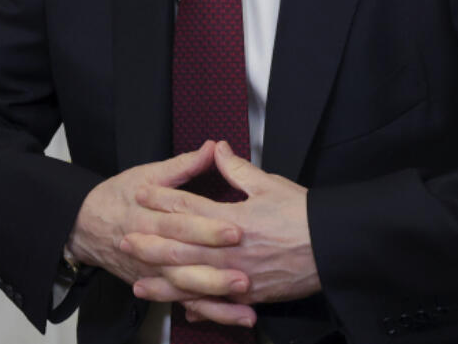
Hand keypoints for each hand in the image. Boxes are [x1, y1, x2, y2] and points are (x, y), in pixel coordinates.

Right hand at [66, 141, 248, 293]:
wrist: (84, 227)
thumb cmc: (117, 197)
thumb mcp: (146, 175)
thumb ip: (183, 165)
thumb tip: (211, 148)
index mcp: (149, 217)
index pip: (182, 224)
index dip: (207, 228)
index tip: (235, 229)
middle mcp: (151, 249)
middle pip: (184, 261)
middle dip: (214, 270)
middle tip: (243, 273)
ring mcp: (153, 272)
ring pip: (184, 288)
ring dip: (214, 296)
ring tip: (241, 298)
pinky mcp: (157, 286)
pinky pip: (183, 302)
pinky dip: (207, 311)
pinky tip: (231, 315)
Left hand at [123, 141, 320, 324]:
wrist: (333, 247)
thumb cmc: (303, 214)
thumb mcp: (269, 183)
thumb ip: (237, 168)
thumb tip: (217, 148)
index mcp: (233, 217)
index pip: (188, 205)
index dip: (162, 198)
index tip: (141, 193)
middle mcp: (231, 248)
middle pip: (181, 246)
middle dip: (150, 244)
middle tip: (124, 240)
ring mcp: (239, 275)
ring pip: (193, 281)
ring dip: (163, 281)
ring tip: (138, 282)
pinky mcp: (252, 294)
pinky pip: (219, 303)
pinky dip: (199, 305)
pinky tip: (182, 308)